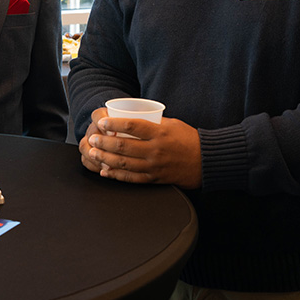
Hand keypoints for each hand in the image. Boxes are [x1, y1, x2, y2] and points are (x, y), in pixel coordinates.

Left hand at [81, 112, 201, 188]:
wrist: (206, 161)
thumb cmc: (189, 139)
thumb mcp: (172, 124)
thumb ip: (152, 123)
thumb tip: (130, 120)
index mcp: (159, 133)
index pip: (132, 126)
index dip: (114, 124)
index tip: (102, 121)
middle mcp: (156, 150)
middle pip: (123, 146)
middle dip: (103, 142)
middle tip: (92, 138)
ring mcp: (154, 166)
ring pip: (124, 164)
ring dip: (105, 158)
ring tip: (93, 153)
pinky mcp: (155, 179)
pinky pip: (131, 178)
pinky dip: (116, 175)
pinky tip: (105, 171)